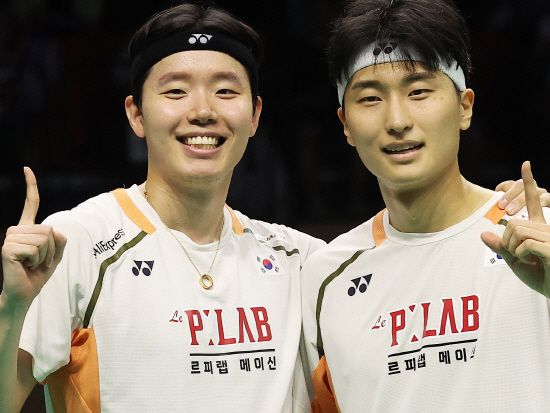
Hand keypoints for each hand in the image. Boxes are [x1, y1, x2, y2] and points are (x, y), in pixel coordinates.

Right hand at [1, 167, 65, 305]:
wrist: (24, 293)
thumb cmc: (38, 274)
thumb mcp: (56, 254)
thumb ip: (60, 239)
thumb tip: (51, 229)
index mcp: (27, 229)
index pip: (32, 204)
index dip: (31, 187)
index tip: (26, 168)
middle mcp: (16, 230)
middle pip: (49, 229)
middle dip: (52, 248)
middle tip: (39, 261)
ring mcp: (10, 237)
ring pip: (44, 238)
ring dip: (45, 255)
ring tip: (32, 264)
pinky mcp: (8, 248)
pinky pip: (36, 248)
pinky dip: (37, 260)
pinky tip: (26, 266)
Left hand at [482, 161, 549, 297]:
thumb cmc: (540, 277)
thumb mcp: (515, 262)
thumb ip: (500, 247)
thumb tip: (483, 234)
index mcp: (540, 229)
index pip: (533, 202)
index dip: (528, 183)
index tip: (525, 164)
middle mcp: (547, 228)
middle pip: (514, 223)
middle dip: (507, 241)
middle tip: (518, 256)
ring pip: (518, 231)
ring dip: (514, 249)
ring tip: (528, 259)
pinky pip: (525, 244)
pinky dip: (522, 255)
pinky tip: (536, 262)